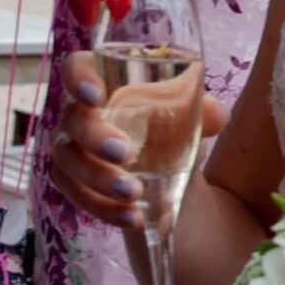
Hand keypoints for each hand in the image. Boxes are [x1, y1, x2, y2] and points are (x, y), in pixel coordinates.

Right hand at [49, 50, 229, 228]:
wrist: (166, 168)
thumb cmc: (168, 124)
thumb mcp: (189, 115)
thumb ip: (204, 111)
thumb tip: (216, 115)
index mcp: (103, 82)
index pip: (76, 67)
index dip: (79, 78)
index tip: (96, 96)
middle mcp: (79, 112)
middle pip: (72, 121)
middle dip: (95, 138)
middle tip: (124, 153)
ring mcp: (72, 149)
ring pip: (68, 163)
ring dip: (99, 180)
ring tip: (134, 194)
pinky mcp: (74, 183)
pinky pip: (78, 196)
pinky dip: (105, 209)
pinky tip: (133, 217)